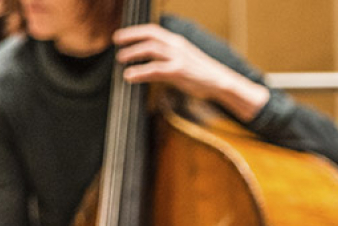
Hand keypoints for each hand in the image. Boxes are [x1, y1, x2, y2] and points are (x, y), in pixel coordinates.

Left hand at [112, 24, 270, 122]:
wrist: (221, 82)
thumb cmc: (202, 74)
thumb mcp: (184, 60)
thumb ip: (167, 57)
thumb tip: (149, 62)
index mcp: (177, 41)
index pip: (153, 30)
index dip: (135, 32)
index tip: (121, 36)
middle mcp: (177, 46)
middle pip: (150, 36)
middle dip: (130, 37)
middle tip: (117, 43)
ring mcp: (178, 58)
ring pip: (150, 49)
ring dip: (133, 53)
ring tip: (121, 58)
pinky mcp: (179, 72)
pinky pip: (155, 69)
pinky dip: (140, 71)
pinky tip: (130, 75)